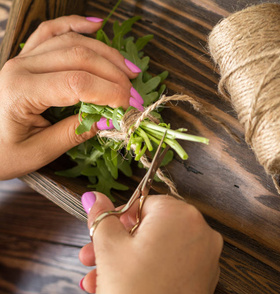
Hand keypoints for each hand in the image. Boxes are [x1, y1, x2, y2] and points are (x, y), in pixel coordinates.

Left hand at [0, 15, 141, 179]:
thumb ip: (75, 133)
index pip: (77, 83)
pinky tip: (97, 26)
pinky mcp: (27, 55)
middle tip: (135, 95)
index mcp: (20, 91)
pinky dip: (76, 24)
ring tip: (130, 70)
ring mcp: (23, 57)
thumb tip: (111, 120)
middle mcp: (20, 66)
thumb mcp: (39, 152)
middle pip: (79, 57)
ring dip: (106, 54)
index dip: (110, 92)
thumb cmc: (1, 152)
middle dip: (114, 75)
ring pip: (72, 41)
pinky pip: (52, 30)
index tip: (131, 106)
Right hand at [79, 192, 222, 293]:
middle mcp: (200, 230)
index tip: (103, 233)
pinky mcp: (205, 277)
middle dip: (117, 244)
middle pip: (151, 229)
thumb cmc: (134, 291)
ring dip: (126, 261)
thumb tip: (95, 197)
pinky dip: (151, 271)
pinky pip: (173, 266)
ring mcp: (206, 255)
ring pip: (159, 249)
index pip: (145, 203)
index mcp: (180, 214)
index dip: (119, 219)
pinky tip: (123, 287)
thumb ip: (102, 217)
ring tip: (97, 280)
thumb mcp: (109, 248)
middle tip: (93, 257)